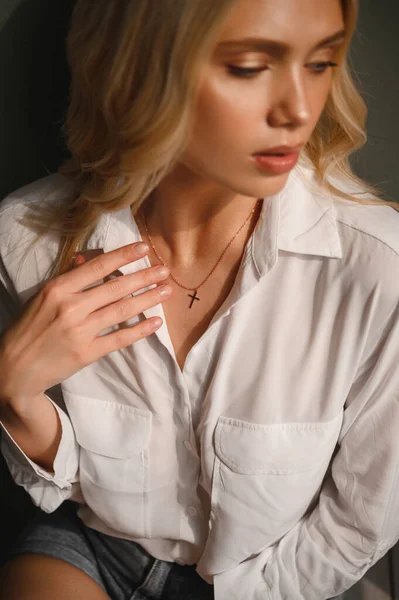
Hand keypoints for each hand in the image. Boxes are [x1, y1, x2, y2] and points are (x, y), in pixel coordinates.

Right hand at [0, 242, 170, 409]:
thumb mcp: (42, 296)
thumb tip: (89, 256)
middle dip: (144, 277)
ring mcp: (80, 331)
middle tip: (165, 269)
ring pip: (121, 311)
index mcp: (58, 289)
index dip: (123, 256)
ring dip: (148, 299)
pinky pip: (119, 339)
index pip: (97, 266)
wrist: (15, 368)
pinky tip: (156, 322)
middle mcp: (70, 307)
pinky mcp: (87, 353)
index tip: (144, 247)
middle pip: (115, 288)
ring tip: (167, 290)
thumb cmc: (29, 328)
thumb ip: (68, 277)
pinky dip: (140, 330)